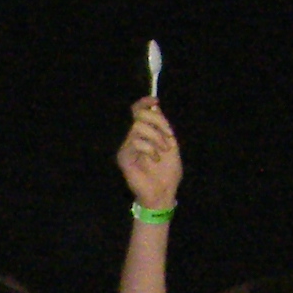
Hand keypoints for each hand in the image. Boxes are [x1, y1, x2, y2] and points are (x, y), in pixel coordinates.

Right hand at [117, 96, 182, 213]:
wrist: (164, 192)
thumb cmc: (168, 171)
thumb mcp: (170, 143)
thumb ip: (162, 125)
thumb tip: (154, 106)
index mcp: (145, 133)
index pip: (138, 111)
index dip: (144, 102)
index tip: (155, 100)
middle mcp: (133, 137)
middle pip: (140, 115)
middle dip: (158, 122)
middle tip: (168, 137)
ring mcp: (127, 147)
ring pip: (138, 127)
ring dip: (156, 137)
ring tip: (162, 151)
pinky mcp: (123, 157)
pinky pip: (135, 142)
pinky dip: (149, 148)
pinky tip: (154, 159)